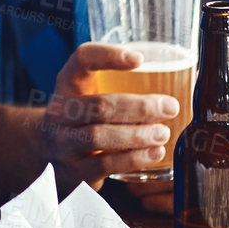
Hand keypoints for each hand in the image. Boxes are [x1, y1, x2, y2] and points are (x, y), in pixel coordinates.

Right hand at [38, 43, 179, 191]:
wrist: (47, 154)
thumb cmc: (82, 118)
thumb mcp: (88, 94)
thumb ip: (119, 84)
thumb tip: (181, 76)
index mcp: (67, 84)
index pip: (82, 59)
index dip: (108, 56)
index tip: (139, 59)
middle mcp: (60, 112)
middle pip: (98, 105)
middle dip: (138, 107)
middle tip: (170, 107)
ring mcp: (64, 143)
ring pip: (99, 136)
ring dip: (136, 135)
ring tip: (163, 133)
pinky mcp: (74, 171)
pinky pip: (104, 165)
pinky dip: (132, 159)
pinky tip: (154, 153)